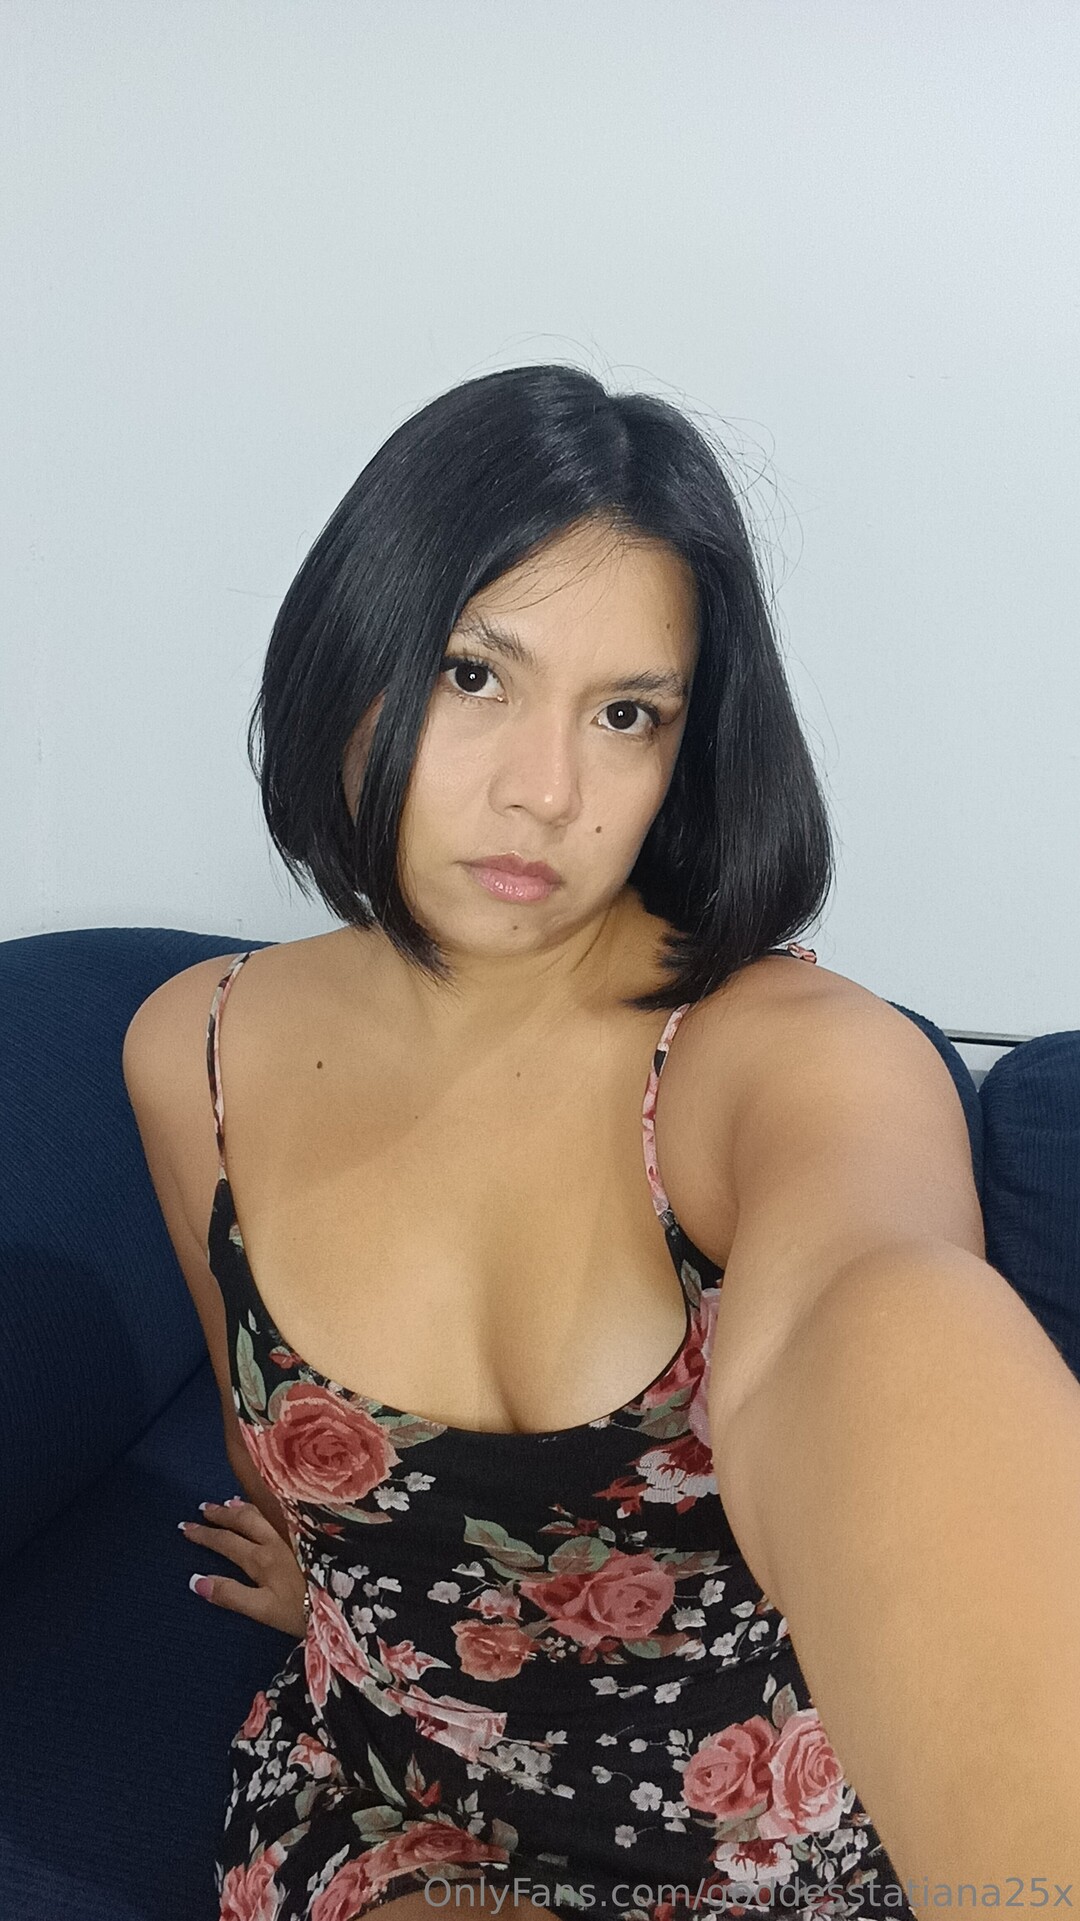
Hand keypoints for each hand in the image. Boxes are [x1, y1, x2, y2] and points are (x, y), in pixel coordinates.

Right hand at [180, 1498, 307, 1638]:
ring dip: (243, 1507)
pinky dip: (268, 1507)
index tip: (185, 1527)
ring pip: (264, 1513)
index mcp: (262, 1559)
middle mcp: (277, 1540)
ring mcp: (296, 1534)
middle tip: (202, 1509)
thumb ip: (231, 1595)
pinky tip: (267, 1506)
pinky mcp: (312, 1533)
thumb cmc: (305, 1611)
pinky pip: (284, 1512)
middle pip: (243, 1521)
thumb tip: (196, 1580)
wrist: (348, 1603)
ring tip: (228, 1502)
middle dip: (220, 1515)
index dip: (205, 1535)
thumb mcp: (264, 1610)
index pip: (227, 1542)